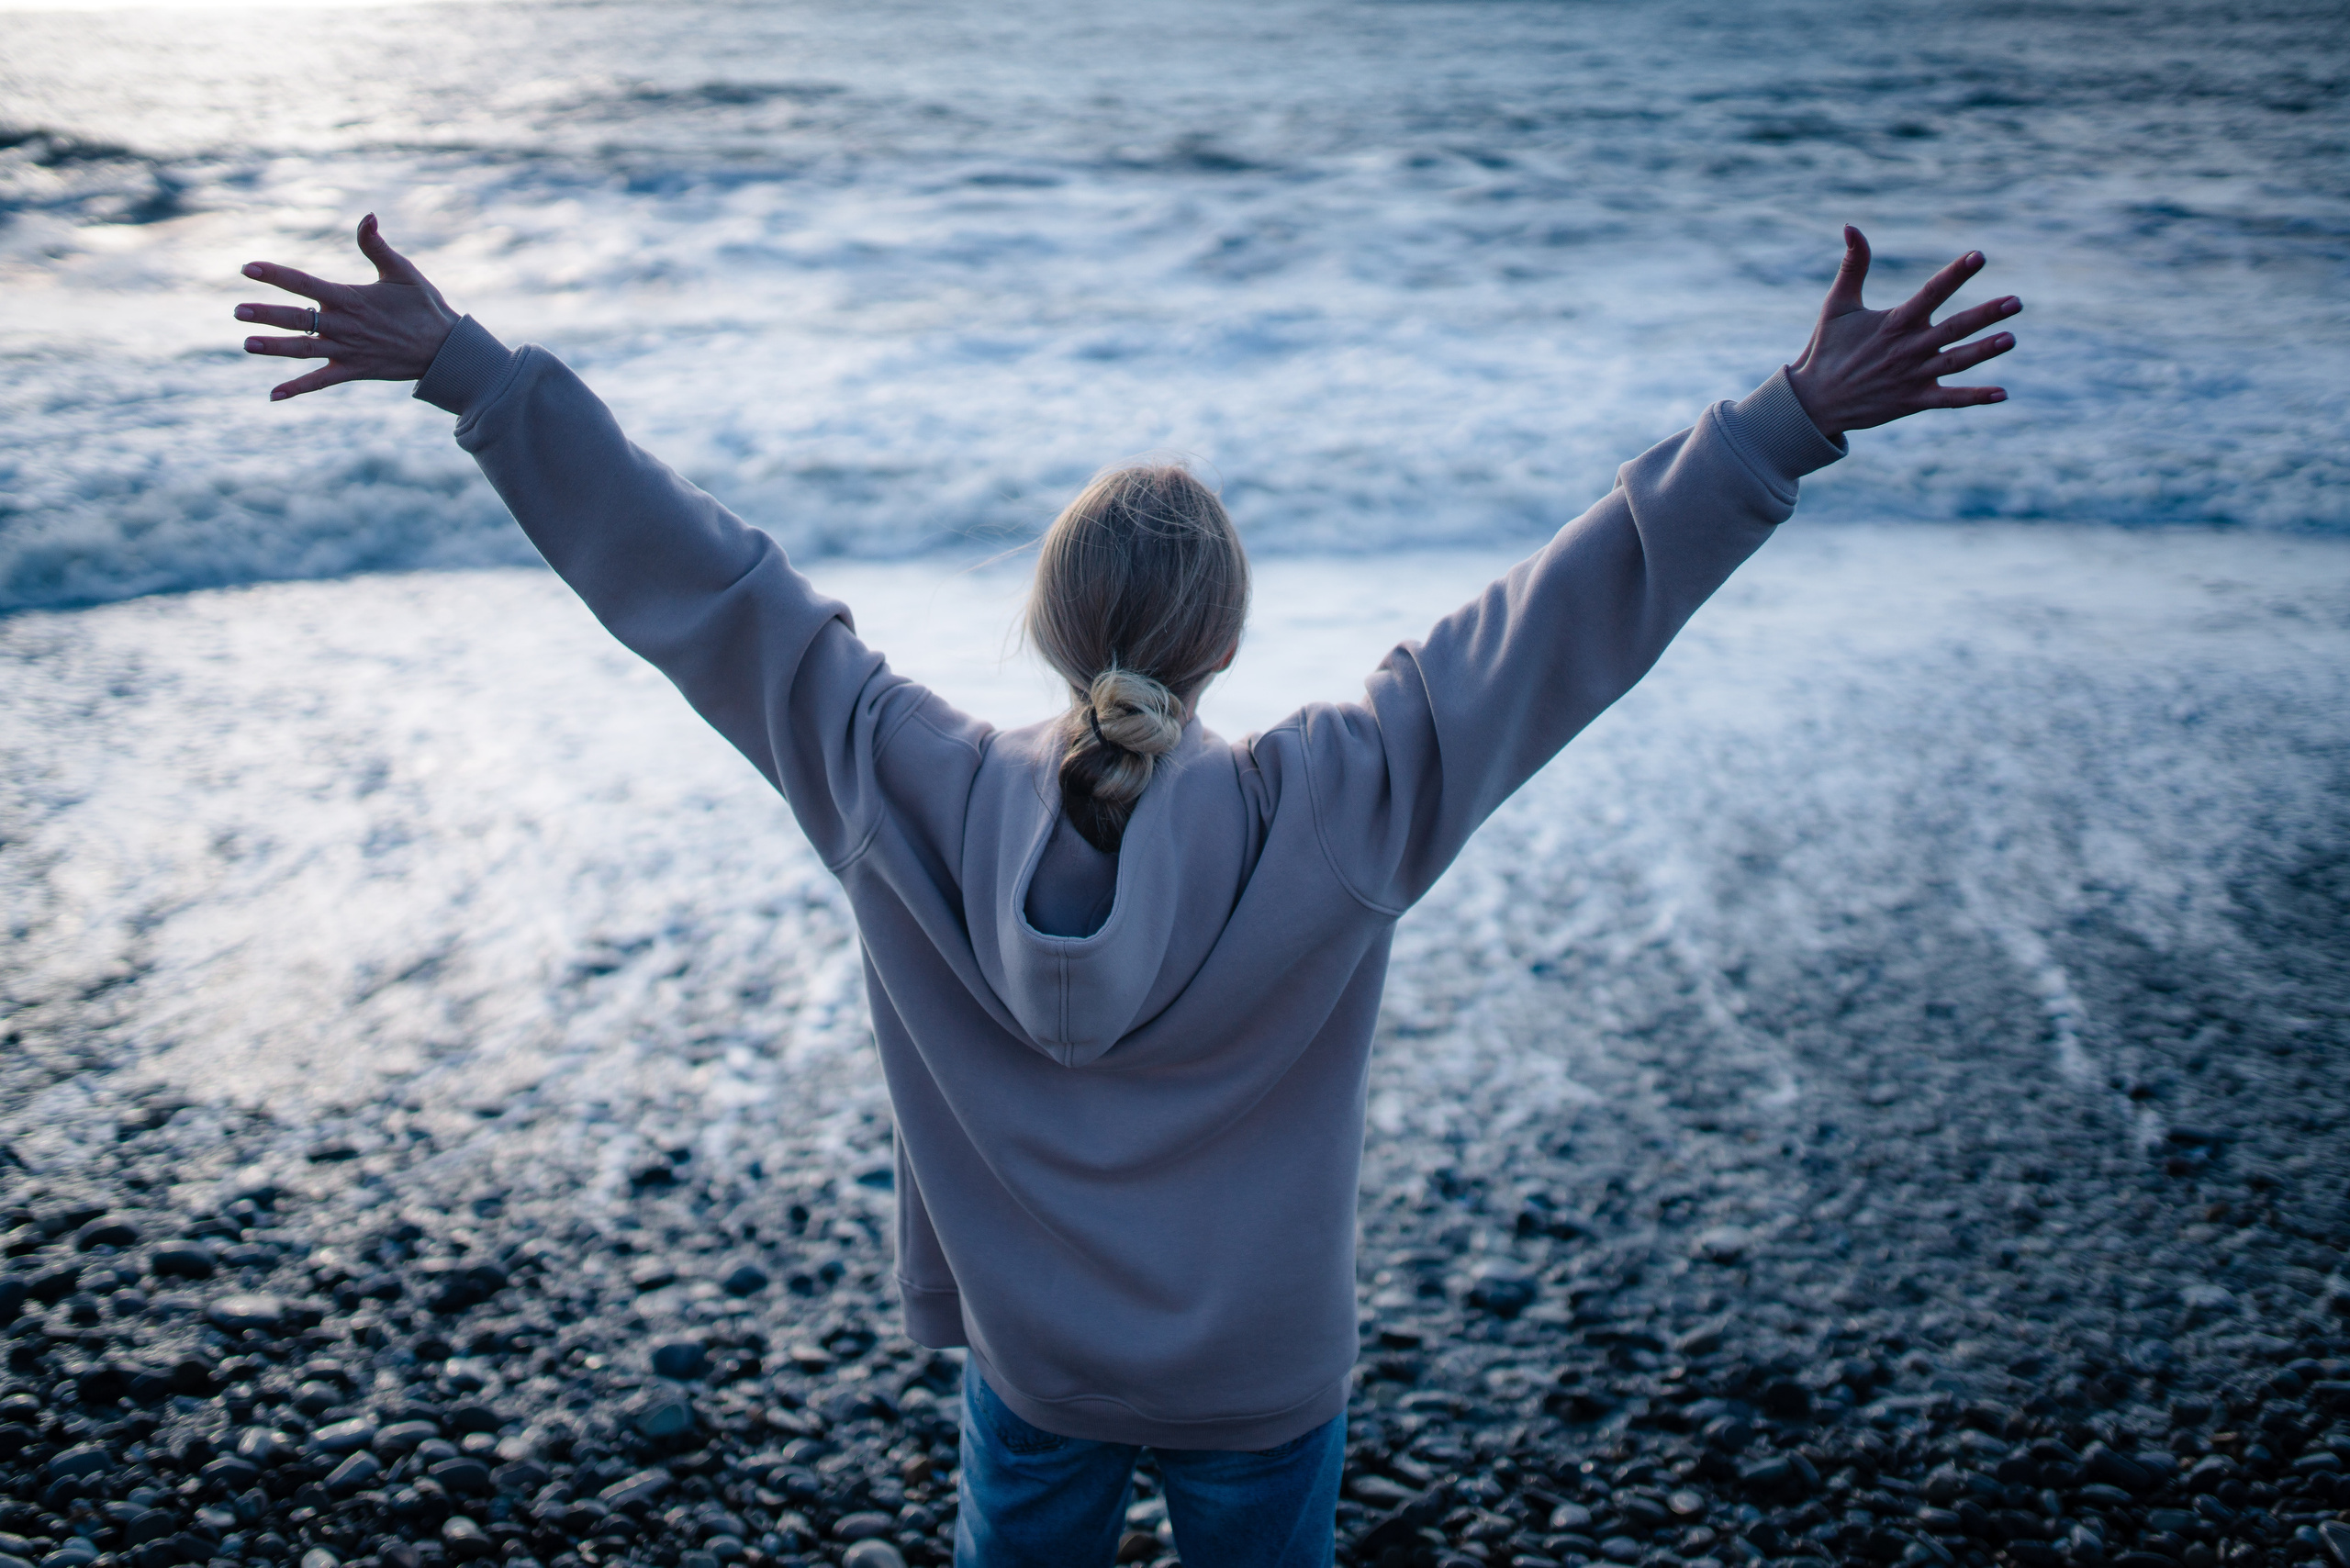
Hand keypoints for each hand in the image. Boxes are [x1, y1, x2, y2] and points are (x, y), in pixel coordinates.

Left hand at [236, 214, 459, 400]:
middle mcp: (345, 326)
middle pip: (298, 319)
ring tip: (247, 344)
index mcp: (351, 299)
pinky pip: (321, 381)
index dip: (276, 275)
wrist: (445, 350)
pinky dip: (297, 389)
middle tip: (238, 311)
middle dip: (266, 315)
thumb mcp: (402, 271)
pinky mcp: (354, 371)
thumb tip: (367, 216)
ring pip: (304, 349)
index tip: (248, 268)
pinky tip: (273, 395)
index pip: (305, 284)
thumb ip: (376, 246)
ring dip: (274, 347)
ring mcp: (348, 351)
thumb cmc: (424, 307)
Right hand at [1784, 226, 2020, 438]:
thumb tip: (1851, 227)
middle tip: (2016, 301)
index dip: (1954, 275)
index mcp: (1894, 322)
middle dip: (1985, 314)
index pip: (1930, 293)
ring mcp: (1912, 377)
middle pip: (1953, 328)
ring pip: (1955, 362)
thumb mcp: (1837, 304)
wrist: (1814, 403)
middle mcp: (1907, 349)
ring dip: (1984, 351)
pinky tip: (2001, 393)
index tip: (1978, 256)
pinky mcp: (1912, 401)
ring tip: (2011, 338)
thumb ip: (1853, 265)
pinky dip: (1974, 397)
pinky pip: (1948, 399)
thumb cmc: (1827, 349)